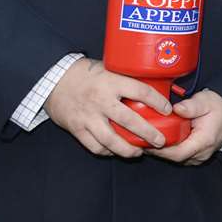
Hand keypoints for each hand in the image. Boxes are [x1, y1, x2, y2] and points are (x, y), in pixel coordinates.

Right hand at [45, 56, 170, 158]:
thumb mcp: (107, 68)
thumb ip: (125, 78)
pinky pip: (95, 146)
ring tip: (140, 153)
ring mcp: (88, 116)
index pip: (141, 92)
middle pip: (130, 120)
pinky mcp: (77, 129)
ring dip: (128, 149)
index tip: (168, 109)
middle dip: (148, 133)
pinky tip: (116, 151)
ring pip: (112, 139)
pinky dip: (107, 151)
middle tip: (161, 141)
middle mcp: (101, 100)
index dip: (158, 102)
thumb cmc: (85, 74)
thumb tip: (153, 84)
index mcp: (111, 81)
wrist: (53, 80)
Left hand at [146, 88, 221, 164]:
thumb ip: (192, 105)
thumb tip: (176, 108)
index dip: (161, 150)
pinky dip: (167, 150)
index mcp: (204, 141)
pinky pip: (179, 156)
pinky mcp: (194, 156)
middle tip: (140, 140)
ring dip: (161, 151)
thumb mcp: (207, 101)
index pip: (178, 153)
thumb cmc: (219, 109)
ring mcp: (198, 157)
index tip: (147, 142)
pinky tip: (158, 141)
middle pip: (174, 158)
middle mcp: (201, 153)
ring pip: (175, 159)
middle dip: (156, 150)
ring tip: (146, 140)